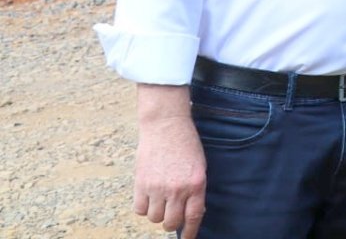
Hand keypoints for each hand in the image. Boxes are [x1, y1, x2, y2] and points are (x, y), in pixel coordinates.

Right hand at [134, 85, 206, 238]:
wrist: (166, 125)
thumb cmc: (186, 144)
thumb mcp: (199, 166)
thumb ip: (195, 190)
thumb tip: (189, 213)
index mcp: (196, 184)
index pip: (194, 217)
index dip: (190, 232)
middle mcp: (177, 189)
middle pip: (171, 222)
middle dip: (171, 221)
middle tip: (171, 212)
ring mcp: (157, 187)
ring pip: (154, 218)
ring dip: (157, 213)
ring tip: (160, 199)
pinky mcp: (141, 184)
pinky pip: (139, 210)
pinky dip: (143, 207)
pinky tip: (148, 196)